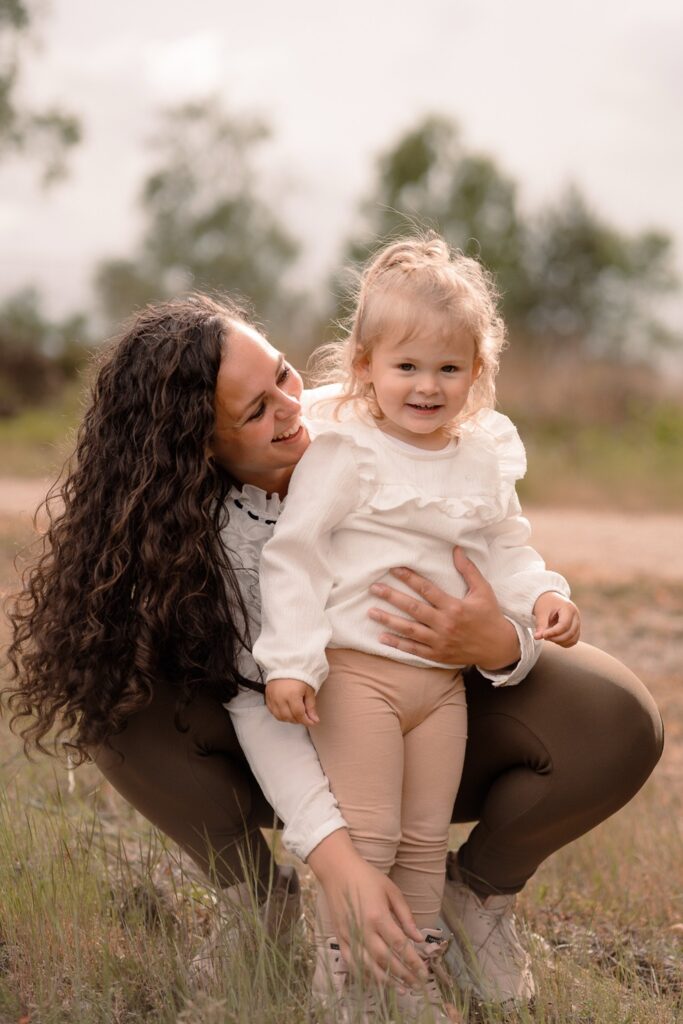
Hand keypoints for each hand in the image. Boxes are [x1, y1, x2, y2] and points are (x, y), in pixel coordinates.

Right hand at [265, 678, 319, 724]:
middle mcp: (280, 698)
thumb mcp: (309, 690)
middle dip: (299, 720)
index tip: (312, 722)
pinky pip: (273, 712)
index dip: (306, 721)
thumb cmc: (299, 675)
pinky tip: (287, 710)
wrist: (286, 665)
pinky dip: (280, 714)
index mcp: (292, 695)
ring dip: (289, 718)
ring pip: (280, 717)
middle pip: (289, 717)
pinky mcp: (267, 697)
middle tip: (305, 716)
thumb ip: (311, 706)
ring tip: (296, 713)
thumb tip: (314, 720)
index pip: (299, 714)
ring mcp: (272, 698)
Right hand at [307, 829, 426, 986]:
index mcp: (378, 915)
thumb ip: (405, 916)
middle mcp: (363, 929)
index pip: (399, 944)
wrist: (337, 870)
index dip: (413, 961)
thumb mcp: (391, 891)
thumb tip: (418, 938)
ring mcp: (349, 935)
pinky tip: (376, 980)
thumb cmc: (367, 877)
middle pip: (385, 959)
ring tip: (401, 989)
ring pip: (368, 965)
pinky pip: (352, 962)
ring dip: (385, 980)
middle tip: (416, 984)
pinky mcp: (339, 937)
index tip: (424, 972)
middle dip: (402, 974)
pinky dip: (364, 974)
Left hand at [367, 546, 520, 670]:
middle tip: (374, 588)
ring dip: (389, 620)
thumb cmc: (490, 616)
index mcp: (455, 606)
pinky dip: (397, 644)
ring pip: (409, 630)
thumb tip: (456, 549)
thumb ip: (468, 570)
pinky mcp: (437, 655)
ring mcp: (440, 641)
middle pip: (414, 609)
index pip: (427, 589)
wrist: (498, 647)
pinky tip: (382, 637)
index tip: (394, 569)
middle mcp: (445, 624)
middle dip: (392, 597)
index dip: (409, 578)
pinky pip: (414, 650)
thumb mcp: (483, 590)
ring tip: (371, 612)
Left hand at [533, 592, 580, 646]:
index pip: (564, 625)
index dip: (553, 633)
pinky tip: (554, 639)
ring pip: (573, 639)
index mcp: (569, 608)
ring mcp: (578, 623)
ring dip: (560, 642)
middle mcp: (576, 616)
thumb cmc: (545, 604)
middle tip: (544, 636)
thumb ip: (540, 625)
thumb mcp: (541, 612)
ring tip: (548, 636)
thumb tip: (537, 637)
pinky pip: (573, 640)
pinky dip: (564, 643)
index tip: (543, 635)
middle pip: (570, 633)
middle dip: (556, 638)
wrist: (550, 599)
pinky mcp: (576, 629)